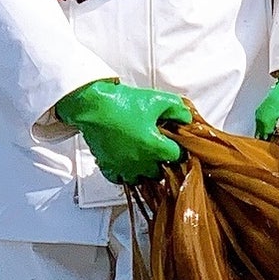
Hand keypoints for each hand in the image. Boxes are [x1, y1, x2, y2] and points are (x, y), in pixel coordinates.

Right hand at [55, 80, 191, 182]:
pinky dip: (126, 174)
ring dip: (146, 170)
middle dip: (163, 161)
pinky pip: (121, 179)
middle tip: (160, 148)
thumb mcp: (157, 100)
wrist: (92, 106)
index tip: (176, 143)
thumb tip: (187, 119)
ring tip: (145, 156)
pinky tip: (127, 162)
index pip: (177, 156)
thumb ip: (177, 110)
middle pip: (161, 171)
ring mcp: (124, 167)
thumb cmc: (122, 103)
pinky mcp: (108, 167)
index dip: (179, 148)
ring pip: (142, 179)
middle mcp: (140, 162)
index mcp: (155, 147)